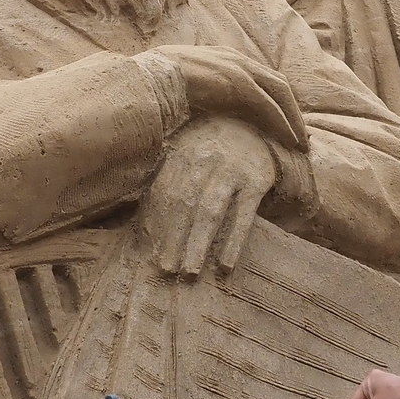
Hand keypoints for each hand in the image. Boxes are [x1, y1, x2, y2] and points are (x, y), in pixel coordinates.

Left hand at [137, 117, 276, 280]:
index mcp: (182, 153)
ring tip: (190, 273)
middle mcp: (205, 158)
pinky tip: (226, 266)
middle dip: (174, 240)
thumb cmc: (211, 149)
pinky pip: (244, 215)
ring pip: (211, 211)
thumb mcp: (187, 152)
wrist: (255, 126)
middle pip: (185, 205)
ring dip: (198, 244)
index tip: (151, 254)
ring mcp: (232, 169)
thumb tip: (143, 224)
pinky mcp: (256, 180)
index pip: (165, 194)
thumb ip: (167, 179)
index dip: (157, 226)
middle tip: (167, 271)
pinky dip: (234, 242)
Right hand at [146, 44, 307, 149]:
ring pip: (280, 93)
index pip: (260, 76)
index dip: (275, 99)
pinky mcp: (239, 84)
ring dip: (293, 119)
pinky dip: (283, 124)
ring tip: (300, 144)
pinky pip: (269, 106)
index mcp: (222, 57)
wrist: (146, 80)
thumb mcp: (181, 85)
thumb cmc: (154, 86)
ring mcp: (239, 69)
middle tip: (300, 136)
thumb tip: (195, 109)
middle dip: (292, 110)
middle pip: (277, 83)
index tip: (283, 120)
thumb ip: (197, 91)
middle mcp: (235, 58)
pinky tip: (290, 141)